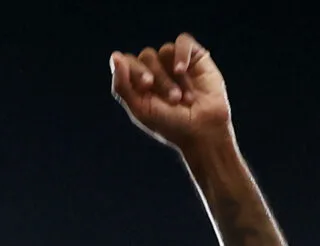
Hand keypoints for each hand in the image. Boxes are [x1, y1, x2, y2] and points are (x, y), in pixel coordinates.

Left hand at [110, 33, 229, 152]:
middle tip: (173, 100)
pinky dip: (182, 54)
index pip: (128, 62)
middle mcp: (156, 69)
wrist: (204, 130)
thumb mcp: (140, 109)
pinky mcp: (195, 56)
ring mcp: (175, 61)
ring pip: (165, 51)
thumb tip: (115, 55)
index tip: (147, 86)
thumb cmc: (170, 124)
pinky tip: (183, 70)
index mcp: (139, 82)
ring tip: (184, 98)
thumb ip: (122, 85)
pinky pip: (183, 41)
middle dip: (159, 79)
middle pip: (147, 56)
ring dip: (173, 77)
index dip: (136, 70)